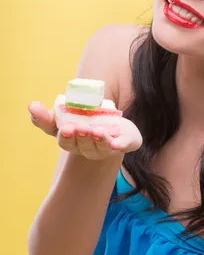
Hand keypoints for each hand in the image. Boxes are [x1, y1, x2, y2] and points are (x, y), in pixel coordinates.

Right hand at [28, 101, 142, 159]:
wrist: (118, 126)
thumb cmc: (88, 119)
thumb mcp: (69, 112)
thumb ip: (51, 112)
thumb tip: (31, 105)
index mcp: (70, 139)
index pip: (61, 139)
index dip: (61, 135)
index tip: (63, 127)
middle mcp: (84, 147)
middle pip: (77, 145)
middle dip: (77, 137)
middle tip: (77, 127)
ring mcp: (102, 148)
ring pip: (97, 148)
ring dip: (96, 139)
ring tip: (95, 130)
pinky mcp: (122, 143)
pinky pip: (120, 146)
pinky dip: (118, 145)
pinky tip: (116, 144)